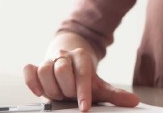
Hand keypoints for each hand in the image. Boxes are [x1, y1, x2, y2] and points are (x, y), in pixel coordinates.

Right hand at [23, 48, 138, 111]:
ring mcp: (49, 59)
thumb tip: (134, 101)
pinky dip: (32, 82)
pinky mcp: (35, 65)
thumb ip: (115, 95)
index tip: (84, 107)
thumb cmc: (83, 77)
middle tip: (69, 96)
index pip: (83, 74)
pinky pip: (29, 70)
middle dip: (66, 88)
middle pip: (62, 69)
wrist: (68, 63)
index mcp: (82, 57)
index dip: (83, 92)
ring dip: (51, 88)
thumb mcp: (99, 85)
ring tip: (58, 95)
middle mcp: (65, 55)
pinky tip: (40, 92)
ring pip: (44, 70)